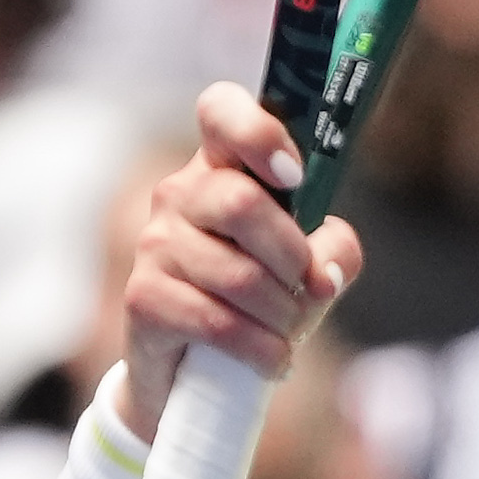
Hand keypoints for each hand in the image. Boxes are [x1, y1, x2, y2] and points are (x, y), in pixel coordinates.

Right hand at [121, 81, 361, 424]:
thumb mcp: (310, 268)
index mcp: (222, 165)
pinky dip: (261, 349)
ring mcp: (154, 244)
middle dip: (292, 257)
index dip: (257, 132)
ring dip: (283, 315)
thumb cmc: (257, 299)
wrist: (192, 368)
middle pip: (242, 202)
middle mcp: (179, 194)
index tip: (294, 174)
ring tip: (288, 334)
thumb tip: (325, 272)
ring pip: (238, 274)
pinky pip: (217, 322)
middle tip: (306, 289)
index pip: (220, 110)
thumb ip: (335, 253)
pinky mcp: (143, 298)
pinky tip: (273, 360)